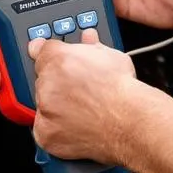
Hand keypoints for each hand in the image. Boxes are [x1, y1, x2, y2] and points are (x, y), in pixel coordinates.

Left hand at [28, 30, 142, 163]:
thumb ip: (91, 46)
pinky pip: (43, 130)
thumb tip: (87, 38)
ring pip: (43, 105)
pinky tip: (75, 126)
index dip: (52, 57)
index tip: (54, 62)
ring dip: (56, 106)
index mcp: (59, 58)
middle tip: (80, 91)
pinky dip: (55, 129)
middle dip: (57, 83)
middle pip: (43, 79)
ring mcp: (44, 109)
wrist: (129, 121)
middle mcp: (47, 82)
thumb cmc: (123, 90)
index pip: (43, 50)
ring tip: (84, 110)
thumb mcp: (111, 55)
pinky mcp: (45, 134)